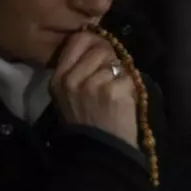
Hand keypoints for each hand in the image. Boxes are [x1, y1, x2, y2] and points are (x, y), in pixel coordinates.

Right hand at [50, 31, 137, 147]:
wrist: (101, 149)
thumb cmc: (89, 123)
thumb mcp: (72, 95)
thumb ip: (80, 70)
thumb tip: (100, 46)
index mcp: (59, 77)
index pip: (77, 40)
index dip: (95, 40)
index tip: (104, 49)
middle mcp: (72, 78)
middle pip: (100, 48)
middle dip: (112, 59)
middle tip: (114, 76)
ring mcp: (92, 84)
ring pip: (115, 63)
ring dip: (121, 76)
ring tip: (116, 93)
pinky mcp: (112, 91)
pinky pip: (128, 78)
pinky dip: (130, 88)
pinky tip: (124, 102)